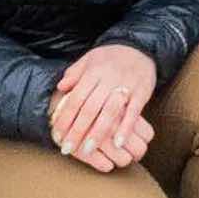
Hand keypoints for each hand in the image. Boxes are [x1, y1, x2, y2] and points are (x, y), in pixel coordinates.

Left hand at [46, 43, 158, 170]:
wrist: (141, 47)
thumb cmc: (111, 57)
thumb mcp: (90, 59)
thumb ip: (75, 73)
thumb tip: (61, 87)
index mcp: (93, 72)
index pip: (76, 98)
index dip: (65, 118)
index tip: (57, 135)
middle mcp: (108, 79)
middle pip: (90, 109)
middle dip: (77, 131)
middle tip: (67, 149)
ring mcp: (126, 86)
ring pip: (109, 113)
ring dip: (98, 133)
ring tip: (87, 150)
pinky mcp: (142, 93)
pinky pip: (133, 113)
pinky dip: (126, 128)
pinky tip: (118, 143)